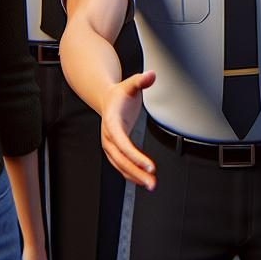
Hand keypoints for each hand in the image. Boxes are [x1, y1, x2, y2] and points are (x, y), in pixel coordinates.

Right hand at [100, 70, 156, 188]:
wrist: (108, 99)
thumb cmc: (120, 93)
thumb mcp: (131, 84)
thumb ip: (141, 80)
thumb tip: (151, 75)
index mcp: (111, 122)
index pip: (122, 143)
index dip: (134, 156)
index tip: (148, 165)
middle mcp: (108, 136)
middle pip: (121, 159)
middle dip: (136, 172)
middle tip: (152, 182)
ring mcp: (110, 145)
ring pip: (120, 165)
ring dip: (135, 176)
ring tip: (151, 184)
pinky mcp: (115, 149)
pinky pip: (122, 165)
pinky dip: (131, 173)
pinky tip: (142, 179)